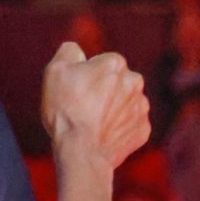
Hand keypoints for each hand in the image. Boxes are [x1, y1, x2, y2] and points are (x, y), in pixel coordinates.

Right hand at [41, 42, 150, 167]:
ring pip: (124, 103)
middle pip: (115, 82)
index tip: (76, 89)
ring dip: (112, 109)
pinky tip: (102, 135)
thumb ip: (68, 52)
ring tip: (92, 123)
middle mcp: (135, 81)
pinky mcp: (143, 129)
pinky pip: (129, 124)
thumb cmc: (67, 109)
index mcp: (116, 63)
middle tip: (83, 107)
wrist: (82, 151)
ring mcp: (142, 107)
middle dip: (102, 90)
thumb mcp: (56, 71)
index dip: (84, 75)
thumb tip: (76, 49)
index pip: (99, 63)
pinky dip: (118, 128)